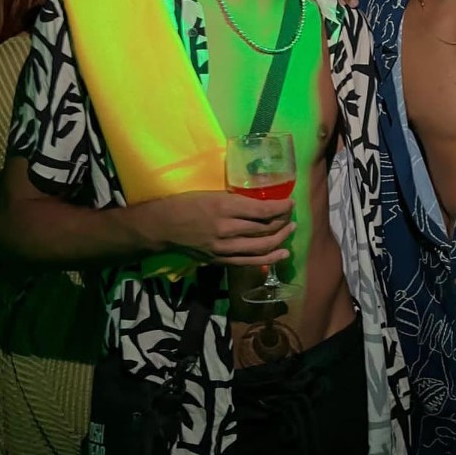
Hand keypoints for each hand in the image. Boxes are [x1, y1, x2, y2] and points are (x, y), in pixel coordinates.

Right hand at [139, 191, 294, 266]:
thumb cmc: (187, 203)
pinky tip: (281, 253)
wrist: (163, 227)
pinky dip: (268, 258)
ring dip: (280, 239)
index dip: (282, 208)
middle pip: (265, 229)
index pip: (263, 210)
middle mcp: (227, 228)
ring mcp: (224, 247)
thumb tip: (261, 203)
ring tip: (290, 231)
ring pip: (261, 247)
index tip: (291, 203)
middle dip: (283, 222)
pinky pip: (250, 261)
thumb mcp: (213, 193)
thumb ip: (236, 200)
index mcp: (225, 206)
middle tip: (291, 216)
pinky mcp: (220, 260)